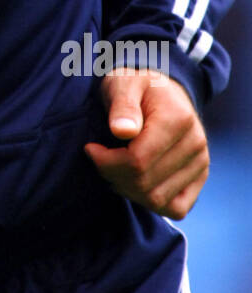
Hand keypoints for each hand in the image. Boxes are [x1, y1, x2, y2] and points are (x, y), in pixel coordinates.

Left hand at [84, 68, 209, 217]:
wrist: (162, 91)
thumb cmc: (135, 87)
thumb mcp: (123, 83)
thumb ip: (122, 105)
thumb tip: (121, 131)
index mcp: (177, 119)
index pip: (137, 161)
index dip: (106, 161)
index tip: (90, 149)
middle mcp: (196, 143)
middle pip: (144, 183)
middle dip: (113, 175)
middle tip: (100, 159)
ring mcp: (201, 163)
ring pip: (157, 200)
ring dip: (128, 190)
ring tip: (115, 168)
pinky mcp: (199, 178)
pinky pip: (176, 208)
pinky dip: (150, 202)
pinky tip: (134, 181)